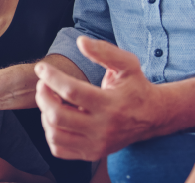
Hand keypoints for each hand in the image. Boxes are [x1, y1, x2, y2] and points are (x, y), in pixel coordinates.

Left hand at [34, 36, 165, 160]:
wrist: (153, 117)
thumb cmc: (136, 87)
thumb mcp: (128, 64)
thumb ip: (105, 52)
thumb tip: (80, 41)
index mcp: (111, 104)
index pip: (72, 91)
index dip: (51, 77)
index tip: (41, 68)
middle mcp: (103, 128)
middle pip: (58, 115)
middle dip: (43, 96)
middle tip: (43, 84)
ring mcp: (97, 145)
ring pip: (55, 134)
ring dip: (44, 114)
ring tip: (51, 100)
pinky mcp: (91, 154)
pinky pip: (58, 149)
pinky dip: (51, 132)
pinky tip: (57, 118)